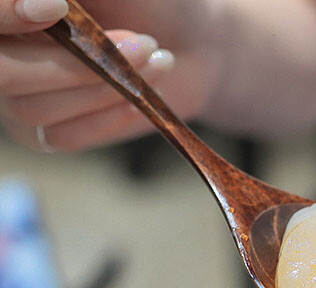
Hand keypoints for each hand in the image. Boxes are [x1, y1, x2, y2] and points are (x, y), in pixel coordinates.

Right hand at [0, 0, 217, 151]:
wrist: (188, 39)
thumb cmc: (148, 0)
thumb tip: (50, 0)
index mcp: (9, 9)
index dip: (6, 13)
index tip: (58, 7)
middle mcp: (2, 48)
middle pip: (4, 71)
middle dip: (75, 64)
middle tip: (142, 44)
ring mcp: (15, 93)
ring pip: (34, 108)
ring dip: (104, 88)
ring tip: (155, 58)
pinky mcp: (43, 132)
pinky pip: (62, 136)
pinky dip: (107, 118)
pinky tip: (140, 100)